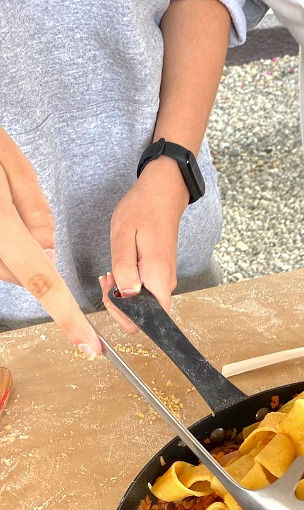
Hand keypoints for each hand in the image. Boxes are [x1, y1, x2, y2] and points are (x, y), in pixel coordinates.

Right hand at [0, 128, 100, 355]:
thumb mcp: (9, 163)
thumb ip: (33, 210)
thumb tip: (47, 253)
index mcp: (1, 227)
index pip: (44, 283)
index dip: (69, 318)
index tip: (90, 346)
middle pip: (19, 273)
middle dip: (29, 257)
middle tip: (10, 209)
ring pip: (1, 264)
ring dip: (7, 246)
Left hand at [106, 157, 187, 331]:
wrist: (163, 194)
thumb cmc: (142, 210)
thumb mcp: (124, 236)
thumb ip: (124, 269)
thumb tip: (126, 296)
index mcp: (158, 277)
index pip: (149, 320)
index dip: (124, 316)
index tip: (109, 294)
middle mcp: (166, 284)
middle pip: (144, 314)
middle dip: (119, 304)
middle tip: (106, 279)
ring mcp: (165, 280)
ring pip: (143, 302)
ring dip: (122, 293)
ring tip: (111, 269)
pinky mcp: (160, 274)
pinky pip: (144, 290)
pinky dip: (128, 284)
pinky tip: (120, 266)